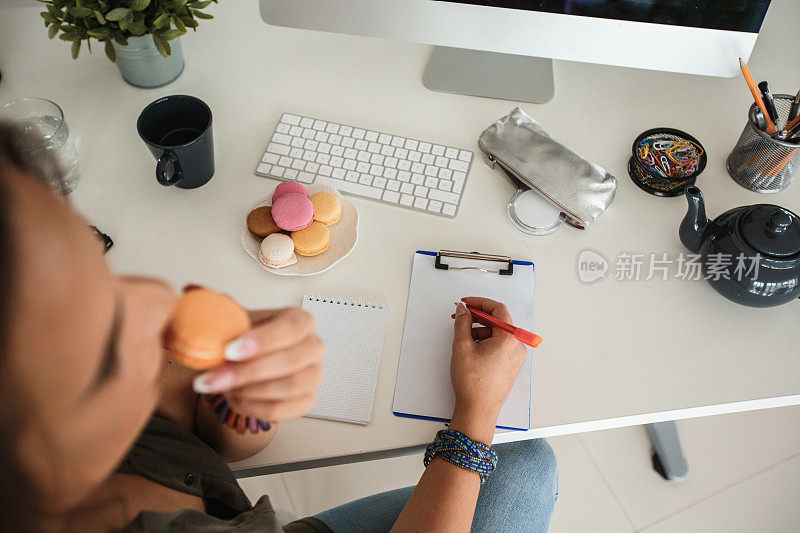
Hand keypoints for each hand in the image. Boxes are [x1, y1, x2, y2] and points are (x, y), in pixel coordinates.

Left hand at [192, 308, 323, 420]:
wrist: (242, 364)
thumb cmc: (241, 339)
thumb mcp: (230, 320)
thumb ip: (215, 308)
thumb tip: (194, 291)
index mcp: (300, 320)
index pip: (290, 328)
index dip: (262, 341)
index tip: (229, 350)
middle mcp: (313, 346)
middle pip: (290, 361)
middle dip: (248, 372)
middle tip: (214, 378)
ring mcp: (313, 375)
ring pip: (289, 387)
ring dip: (248, 390)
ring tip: (221, 386)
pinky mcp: (306, 400)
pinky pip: (283, 409)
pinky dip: (254, 407)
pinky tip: (235, 398)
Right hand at [448, 297, 526, 442]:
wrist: (478, 410)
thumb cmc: (473, 383)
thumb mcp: (462, 347)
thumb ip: (462, 323)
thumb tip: (463, 310)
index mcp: (509, 339)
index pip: (498, 309)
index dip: (479, 303)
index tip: (466, 303)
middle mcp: (517, 346)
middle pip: (499, 321)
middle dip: (478, 317)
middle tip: (461, 318)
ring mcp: (516, 357)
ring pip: (498, 334)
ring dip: (481, 331)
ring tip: (464, 340)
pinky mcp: (511, 365)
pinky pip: (500, 346)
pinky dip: (487, 342)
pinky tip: (473, 350)